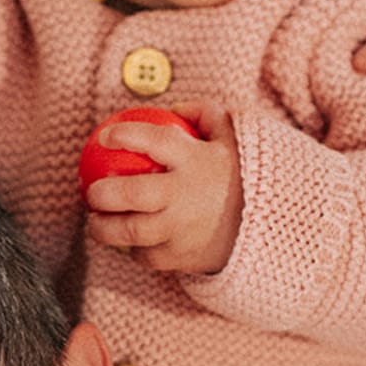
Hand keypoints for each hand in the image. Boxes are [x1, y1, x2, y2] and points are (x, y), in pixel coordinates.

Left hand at [83, 105, 242, 273]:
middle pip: (131, 194)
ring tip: (94, 224)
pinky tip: (124, 243)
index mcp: (197, 161)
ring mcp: (181, 230)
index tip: (104, 135)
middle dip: (102, 193)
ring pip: (129, 232)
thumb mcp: (234, 140)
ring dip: (103, 229)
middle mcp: (185, 196)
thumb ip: (206, 116)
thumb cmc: (246, 178)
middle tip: (90, 192)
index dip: (123, 135)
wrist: (275, 229)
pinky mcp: (180, 258)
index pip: (153, 141)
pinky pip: (146, 256)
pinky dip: (132, 250)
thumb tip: (173, 107)